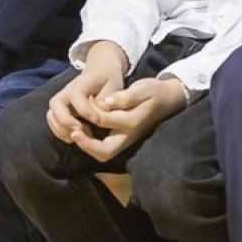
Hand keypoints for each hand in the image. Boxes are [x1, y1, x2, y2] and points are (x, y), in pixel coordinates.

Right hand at [47, 48, 126, 144]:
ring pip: (51, 114)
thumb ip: (109, 96)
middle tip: (81, 131)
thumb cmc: (108, 79)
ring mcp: (61, 100)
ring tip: (78, 137)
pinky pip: (53, 121)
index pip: (76, 96)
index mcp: (80, 83)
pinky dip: (60, 132)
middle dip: (66, 121)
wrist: (100, 71)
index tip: (97, 120)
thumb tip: (103, 108)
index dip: (84, 110)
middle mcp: (66, 91)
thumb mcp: (114, 84)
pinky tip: (75, 137)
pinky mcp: (60, 109)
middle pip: (55, 104)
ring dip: (61, 129)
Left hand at [69, 77, 187, 162]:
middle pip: (105, 152)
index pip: (104, 122)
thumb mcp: (143, 89)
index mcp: (131, 122)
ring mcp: (126, 140)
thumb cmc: (154, 92)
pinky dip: (92, 144)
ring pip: (104, 153)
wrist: (168, 100)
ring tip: (75, 132)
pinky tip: (84, 130)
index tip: (81, 107)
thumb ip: (125, 97)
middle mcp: (128, 136)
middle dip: (86, 145)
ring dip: (87, 146)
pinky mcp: (123, 139)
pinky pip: (104, 148)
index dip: (90, 115)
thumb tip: (106, 103)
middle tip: (73, 133)